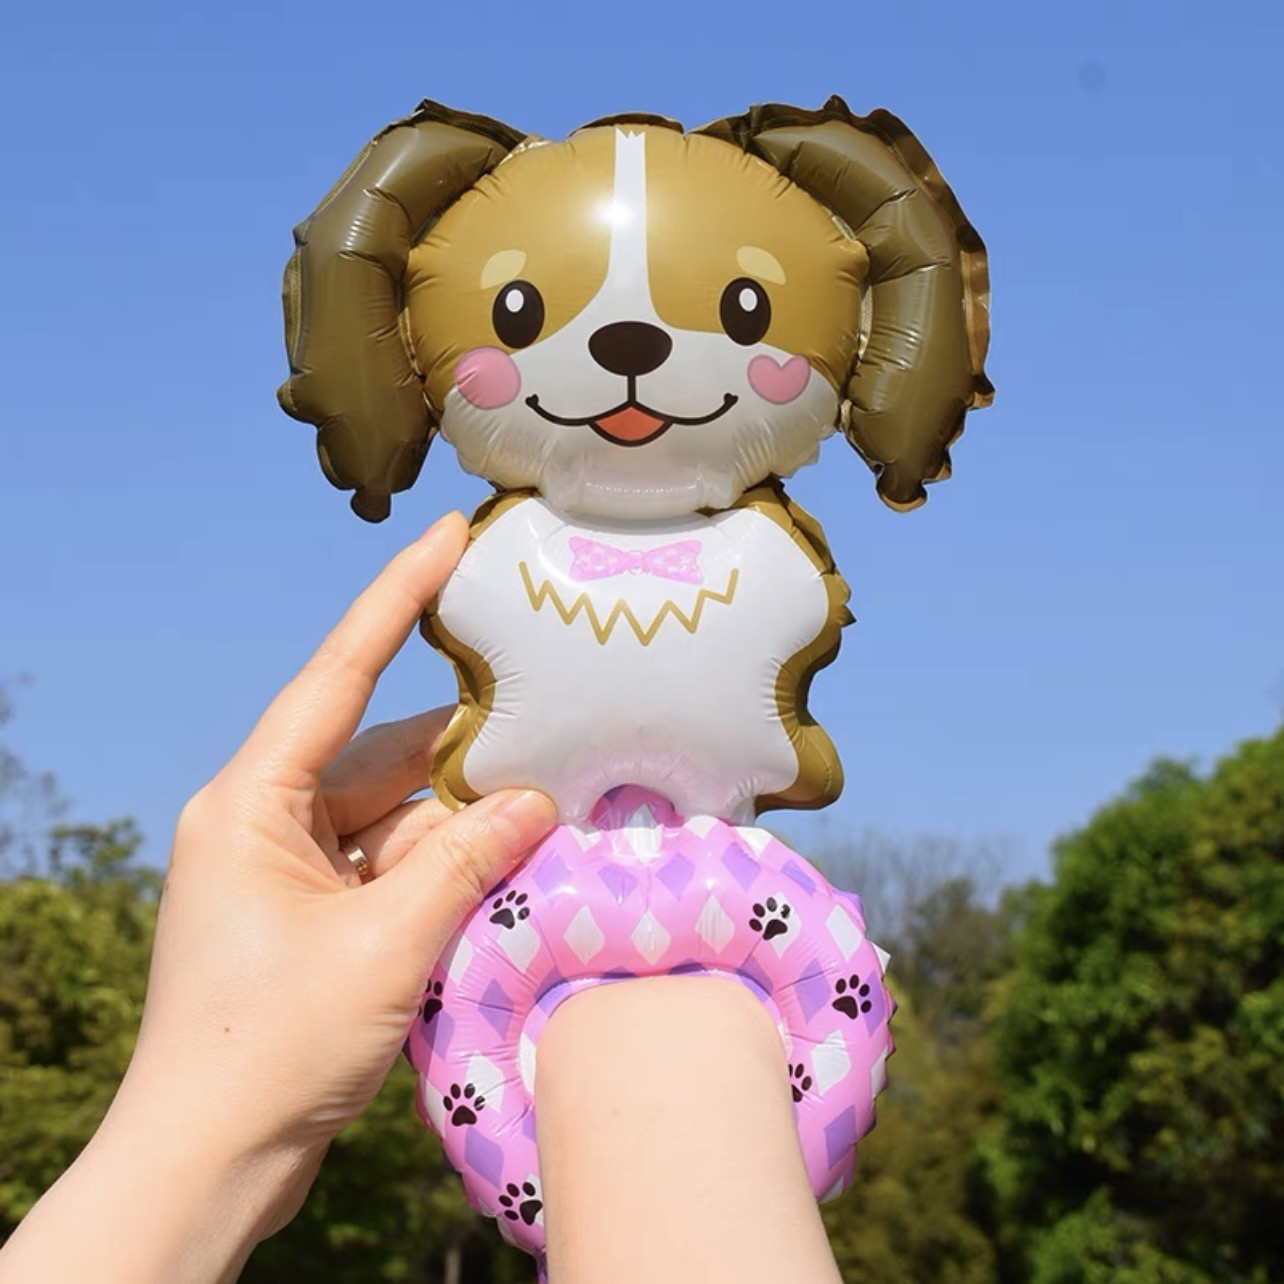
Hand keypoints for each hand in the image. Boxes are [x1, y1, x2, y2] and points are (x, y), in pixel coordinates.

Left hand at [0, 514, 555, 1283]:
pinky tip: (506, 876)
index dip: (396, 600)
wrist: (207, 1163)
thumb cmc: (268, 1047)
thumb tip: (534, 802)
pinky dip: (446, 870)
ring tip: (546, 817)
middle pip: (382, 757)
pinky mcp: (312, 918)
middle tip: (552, 725)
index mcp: (251, 802)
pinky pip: (392, 867)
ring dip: (463, 826)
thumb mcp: (382, 944)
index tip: (447, 536)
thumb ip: (463, 861)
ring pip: (397, 817)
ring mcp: (288, 872)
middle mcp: (265, 821)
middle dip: (464, 754)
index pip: (338, 676)